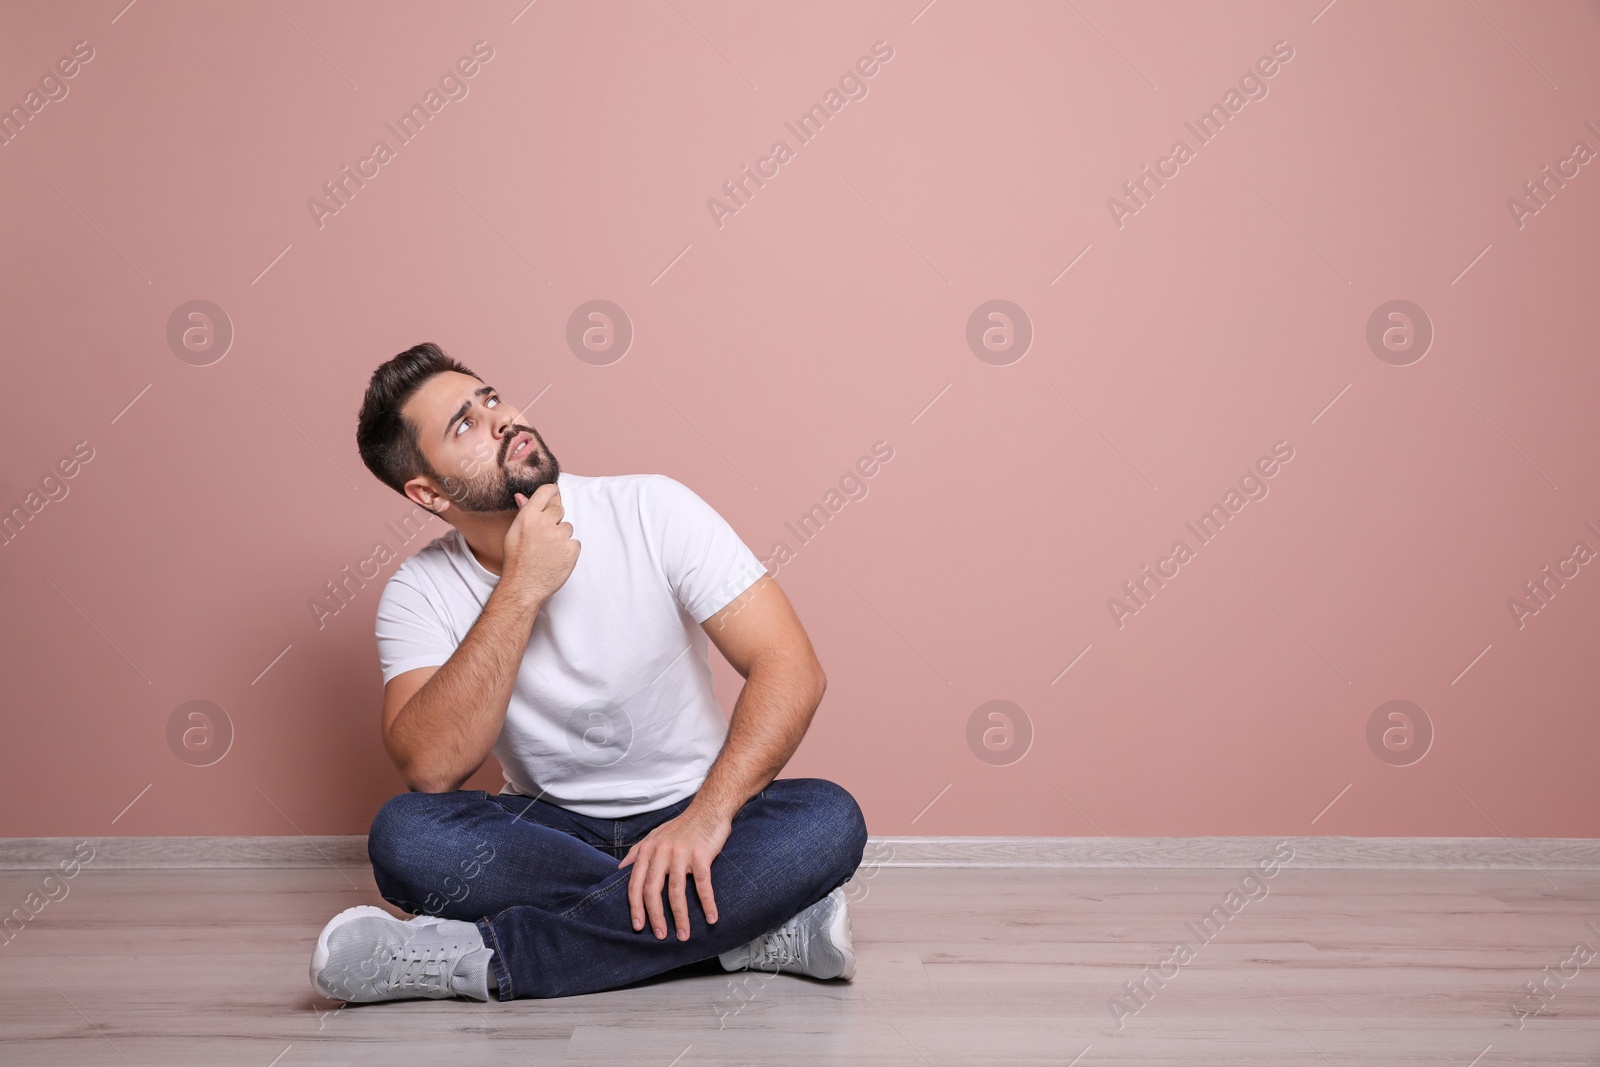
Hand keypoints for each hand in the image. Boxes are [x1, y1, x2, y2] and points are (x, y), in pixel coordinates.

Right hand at [502, 483, 578, 603]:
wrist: (523, 586)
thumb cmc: (516, 560)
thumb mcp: (514, 533)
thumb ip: (523, 512)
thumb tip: (521, 495)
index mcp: (528, 516)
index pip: (546, 491)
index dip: (552, 492)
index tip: (554, 493)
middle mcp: (544, 522)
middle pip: (559, 509)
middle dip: (554, 519)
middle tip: (545, 536)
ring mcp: (560, 536)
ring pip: (568, 527)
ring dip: (561, 536)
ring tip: (548, 551)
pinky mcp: (572, 549)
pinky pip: (575, 543)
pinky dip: (568, 550)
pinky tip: (556, 559)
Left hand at [619, 806, 731, 940]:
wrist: (709, 808)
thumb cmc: (682, 825)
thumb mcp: (654, 835)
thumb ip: (637, 852)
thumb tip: (620, 868)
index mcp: (647, 850)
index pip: (635, 884)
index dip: (635, 908)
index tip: (638, 927)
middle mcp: (661, 853)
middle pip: (652, 891)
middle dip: (655, 917)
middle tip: (660, 935)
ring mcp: (681, 854)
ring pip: (676, 892)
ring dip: (680, 917)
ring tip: (683, 935)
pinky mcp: (701, 855)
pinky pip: (703, 885)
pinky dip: (707, 904)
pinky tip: (711, 918)